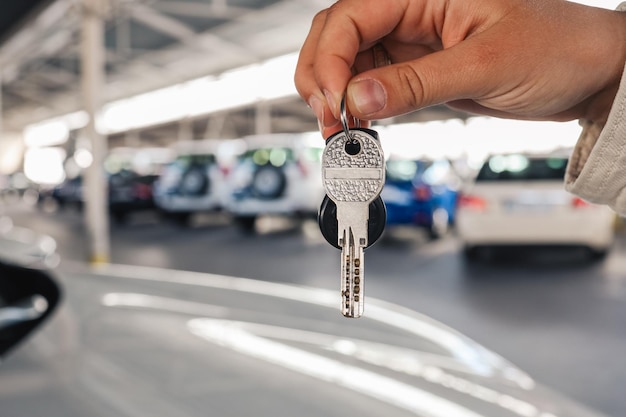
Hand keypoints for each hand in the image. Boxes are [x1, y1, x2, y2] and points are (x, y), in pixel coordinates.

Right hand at [294, 0, 625, 137]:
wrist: (586, 75)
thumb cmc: (558, 48)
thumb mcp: (486, 64)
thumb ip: (417, 83)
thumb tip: (358, 101)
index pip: (351, 15)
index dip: (332, 60)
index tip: (337, 103)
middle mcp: (410, 12)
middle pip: (336, 36)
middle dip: (322, 78)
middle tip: (331, 121)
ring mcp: (409, 43)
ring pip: (346, 63)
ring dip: (335, 97)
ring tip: (342, 131)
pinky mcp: (415, 70)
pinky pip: (370, 84)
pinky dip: (356, 108)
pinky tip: (359, 126)